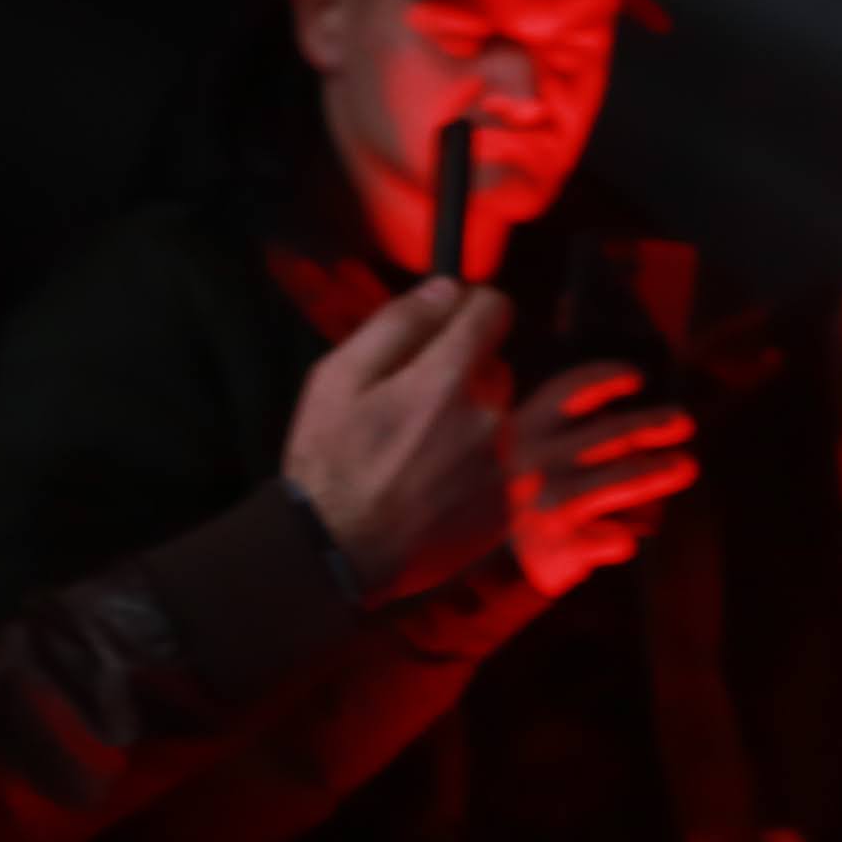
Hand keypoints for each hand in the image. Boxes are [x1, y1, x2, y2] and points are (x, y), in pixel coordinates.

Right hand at [283, 278, 513, 597]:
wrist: (341, 553)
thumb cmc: (330, 460)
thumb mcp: (337, 378)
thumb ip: (397, 325)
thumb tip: (447, 289)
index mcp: (448, 379)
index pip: (495, 311)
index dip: (472, 308)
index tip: (453, 319)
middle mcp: (491, 416)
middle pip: (495, 366)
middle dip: (462, 372)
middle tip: (413, 403)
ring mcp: (507, 462)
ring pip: (500, 415)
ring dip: (471, 419)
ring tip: (419, 449)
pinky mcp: (511, 501)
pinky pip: (503, 460)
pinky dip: (477, 463)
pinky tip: (435, 483)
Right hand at [505, 363, 696, 596]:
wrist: (487, 557)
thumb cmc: (530, 487)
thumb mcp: (529, 443)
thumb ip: (566, 415)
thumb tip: (638, 394)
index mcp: (527, 428)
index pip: (570, 392)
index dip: (605, 379)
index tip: (638, 377)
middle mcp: (536, 461)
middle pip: (611, 435)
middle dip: (651, 426)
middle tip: (685, 421)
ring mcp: (550, 503)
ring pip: (622, 481)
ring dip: (658, 473)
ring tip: (686, 466)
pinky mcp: (564, 546)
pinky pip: (616, 537)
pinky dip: (628, 537)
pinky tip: (625, 538)